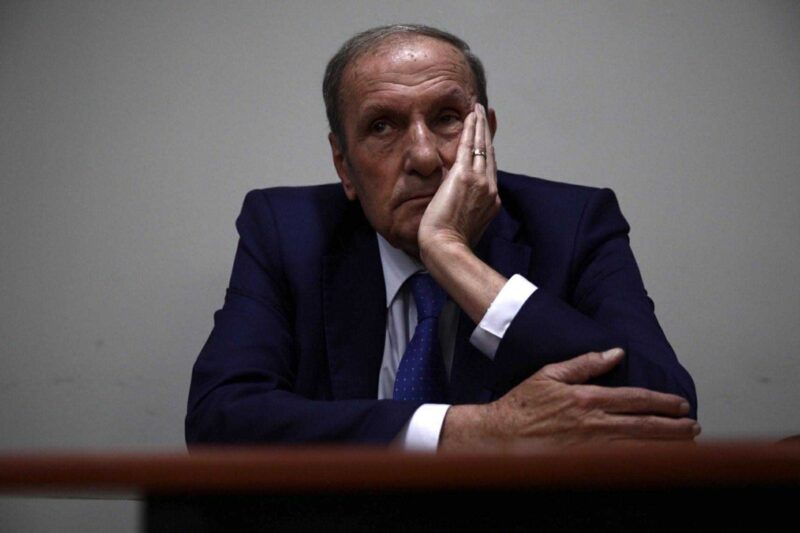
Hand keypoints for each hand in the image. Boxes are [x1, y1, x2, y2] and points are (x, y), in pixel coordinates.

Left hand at [418, 103, 499, 257]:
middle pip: (489, 154)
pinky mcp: (464, 175)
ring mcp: (479, 181)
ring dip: (479, 125)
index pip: (489, 170)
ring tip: (477, 109)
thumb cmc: (448, 244)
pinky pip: (469, 145)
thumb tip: (455, 202)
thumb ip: (463, 209)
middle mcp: (489, 188)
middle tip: (485, 115)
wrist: (446, 248)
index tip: (488, 140)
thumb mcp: (463, 224)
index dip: (488, 152)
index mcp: (490, 201)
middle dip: (487, 133)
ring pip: (482, 146)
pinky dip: (471, 128)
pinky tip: (470, 115)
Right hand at [440, 348, 699, 450]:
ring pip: (638, 446)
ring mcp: (590, 446)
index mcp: (587, 398)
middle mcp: (593, 423)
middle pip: (644, 425)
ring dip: (665, 446)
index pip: (635, 399)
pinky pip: (621, 462)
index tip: (681, 405)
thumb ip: (584, 363)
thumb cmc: (522, 405)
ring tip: (686, 445)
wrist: (500, 436)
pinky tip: (656, 462)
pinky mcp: (583, 463)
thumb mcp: (550, 374)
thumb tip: (614, 352)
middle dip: (674, 427)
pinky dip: (642, 461)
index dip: (663, 402)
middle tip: (694, 427)